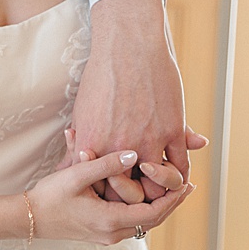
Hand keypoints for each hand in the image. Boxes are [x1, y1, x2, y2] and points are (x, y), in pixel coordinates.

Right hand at [28, 147, 192, 244]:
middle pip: (153, 221)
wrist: (28, 218)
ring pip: (143, 224)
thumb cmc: (49, 196)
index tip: (187, 184)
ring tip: (171, 190)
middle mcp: (112, 233)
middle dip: (171, 204)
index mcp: (109, 220)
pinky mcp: (100, 233)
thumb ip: (106, 164)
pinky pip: (131, 224)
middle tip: (187, 187)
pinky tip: (145, 197)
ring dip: (158, 208)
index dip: (172, 199)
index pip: (153, 213)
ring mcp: (106, 236)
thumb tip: (134, 154)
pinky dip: (143, 211)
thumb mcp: (76, 174)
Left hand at [75, 0, 196, 203]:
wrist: (128, 48)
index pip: (98, 189)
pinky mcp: (172, 130)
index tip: (110, 199)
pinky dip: (180, 175)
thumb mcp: (83, 115)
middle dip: (133, 201)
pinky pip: (181, 165)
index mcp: (93, 145)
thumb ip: (80, 148)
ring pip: (159, 186)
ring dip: (160, 191)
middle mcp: (120, 148)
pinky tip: (177, 175)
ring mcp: (149, 140)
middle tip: (138, 201)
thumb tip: (66, 171)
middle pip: (129, 195)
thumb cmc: (100, 79)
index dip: (106, 198)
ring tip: (158, 191)